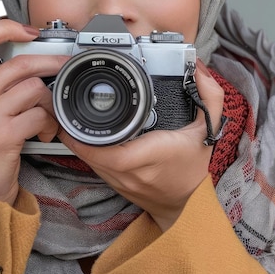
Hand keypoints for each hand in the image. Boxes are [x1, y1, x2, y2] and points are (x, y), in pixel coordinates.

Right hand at [0, 19, 68, 205]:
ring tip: (49, 117)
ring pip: (34, 88)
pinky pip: (39, 115)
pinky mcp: (2, 134)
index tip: (28, 31)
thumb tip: (34, 61)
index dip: (4, 28)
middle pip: (20, 63)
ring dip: (50, 103)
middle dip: (50, 62)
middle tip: (64, 66)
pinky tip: (46, 133)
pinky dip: (50, 124)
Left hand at [57, 60, 223, 230]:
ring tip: (68, 118)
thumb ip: (209, 96)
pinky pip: (95, 167)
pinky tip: (83, 135)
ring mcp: (122, 182)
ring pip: (89, 162)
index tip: (78, 119)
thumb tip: (197, 68)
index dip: (89, 140)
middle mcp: (135, 172)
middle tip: (65, 108)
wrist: (189, 205)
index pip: (115, 154)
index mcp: (155, 155)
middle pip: (93, 156)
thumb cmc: (194, 167)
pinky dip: (86, 151)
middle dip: (75, 133)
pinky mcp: (116, 185)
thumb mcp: (209, 129)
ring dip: (77, 142)